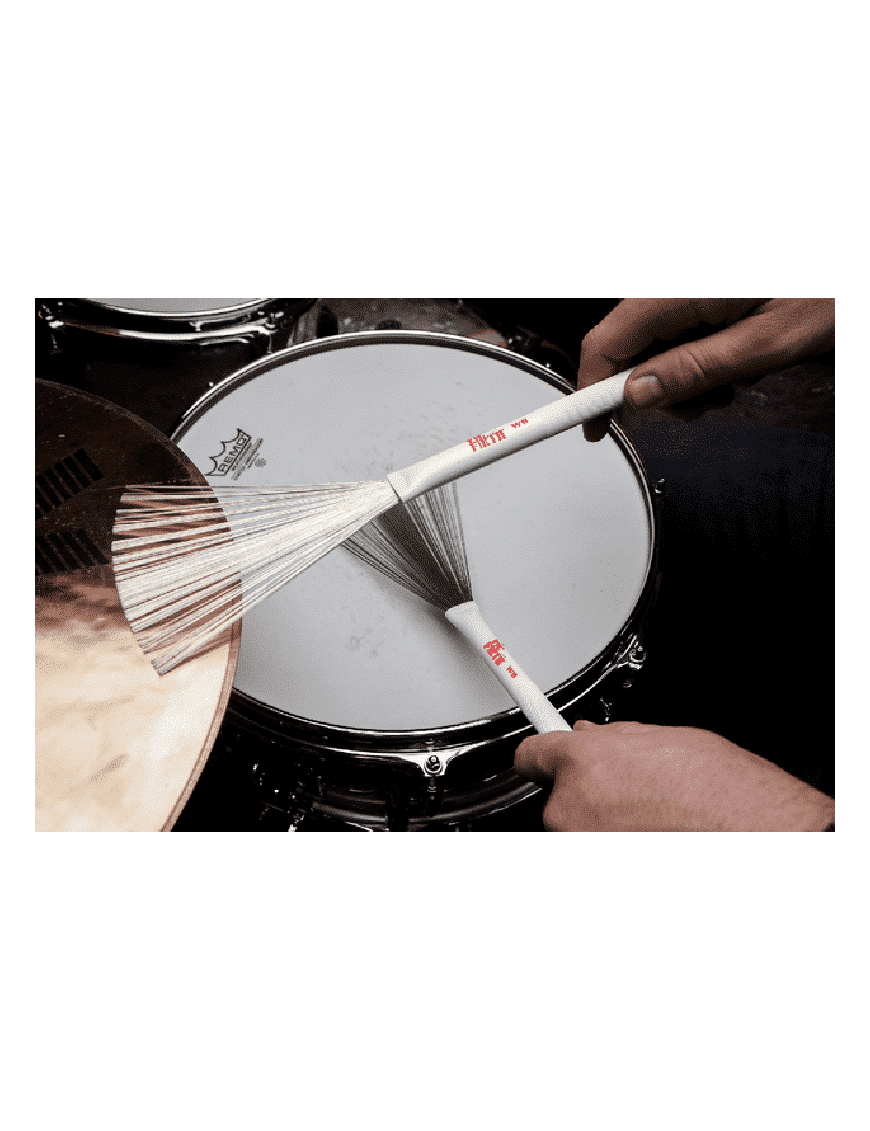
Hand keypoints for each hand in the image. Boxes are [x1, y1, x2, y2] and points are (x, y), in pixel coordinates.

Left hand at [515, 720, 833, 830]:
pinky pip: (593, 849)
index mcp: (581, 760)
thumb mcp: (665, 740)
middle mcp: (570, 805)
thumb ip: (616, 741)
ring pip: (577, 831)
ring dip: (602, 827)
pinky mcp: (594, 866)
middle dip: (586, 795)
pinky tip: (651, 836)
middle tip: (631, 797)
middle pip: (559, 798)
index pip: (531, 754)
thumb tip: (592, 736)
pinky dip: (614, 845)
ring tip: (652, 821)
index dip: (543, 757)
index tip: (540, 760)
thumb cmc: (720, 790)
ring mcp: (580, 843)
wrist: (752, 832)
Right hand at [578, 299, 834, 439]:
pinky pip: (680, 328)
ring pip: (656, 343)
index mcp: (680, 286)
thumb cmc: (828, 287)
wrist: (850, 253)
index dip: (592, 391)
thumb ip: (696, 369)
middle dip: (657, 388)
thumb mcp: (764, 343)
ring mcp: (687, 280)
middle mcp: (675, 277)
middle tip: (702, 405)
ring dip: (686, 375)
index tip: (591, 427)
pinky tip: (737, 354)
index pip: (606, 342)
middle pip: (629, 346)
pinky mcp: (701, 285)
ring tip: (735, 376)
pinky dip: (700, 353)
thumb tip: (638, 394)